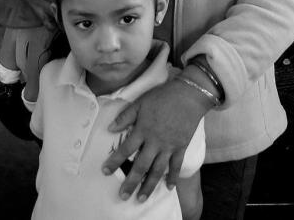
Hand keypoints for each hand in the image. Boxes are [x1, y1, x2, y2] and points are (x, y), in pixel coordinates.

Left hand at [102, 78, 206, 201]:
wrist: (188, 95)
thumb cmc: (162, 97)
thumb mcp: (140, 102)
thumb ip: (125, 116)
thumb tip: (109, 129)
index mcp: (143, 130)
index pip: (126, 149)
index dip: (114, 161)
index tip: (105, 171)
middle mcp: (155, 142)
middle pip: (141, 166)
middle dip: (131, 182)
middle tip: (123, 196)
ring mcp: (169, 146)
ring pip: (158, 170)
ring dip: (149, 186)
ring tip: (141, 198)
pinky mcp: (181, 147)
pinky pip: (176, 165)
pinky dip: (173, 177)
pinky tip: (169, 188)